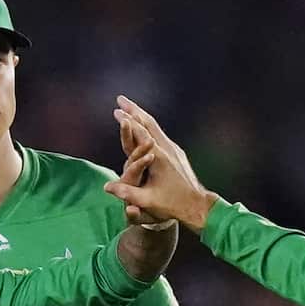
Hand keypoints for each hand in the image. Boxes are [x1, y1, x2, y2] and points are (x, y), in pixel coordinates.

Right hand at [103, 95, 218, 230]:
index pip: (140, 133)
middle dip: (134, 109)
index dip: (127, 121)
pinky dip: (149, 125)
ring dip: (142, 115)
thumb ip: (126, 193)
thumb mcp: (147, 201)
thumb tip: (107, 187)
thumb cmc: (172, 205)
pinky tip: (145, 126)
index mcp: (158, 157)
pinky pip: (160, 134)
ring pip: (155, 127)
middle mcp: (167, 149)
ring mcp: (174, 149)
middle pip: (148, 123)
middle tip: (121, 99)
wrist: (198, 206)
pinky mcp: (177, 153)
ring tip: (130, 108)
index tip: (116, 111)